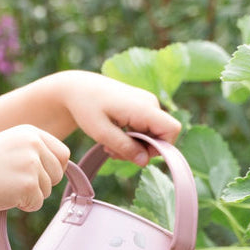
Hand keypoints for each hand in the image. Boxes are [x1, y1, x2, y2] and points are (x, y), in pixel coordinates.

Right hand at [0, 125, 69, 213]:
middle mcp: (34, 144)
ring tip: (7, 186)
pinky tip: (5, 195)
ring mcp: (32, 163)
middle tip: (17, 182)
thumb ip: (32, 151)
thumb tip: (61, 165)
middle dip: (42, 183)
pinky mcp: (29, 183)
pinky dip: (23, 205)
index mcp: (30, 133)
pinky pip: (37, 203)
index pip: (62, 153)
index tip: (37, 175)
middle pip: (58, 173)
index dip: (53, 168)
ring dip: (30, 195)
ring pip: (47, 189)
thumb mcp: (9, 148)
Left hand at [63, 73, 181, 165]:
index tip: (136, 154)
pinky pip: (145, 129)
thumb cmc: (86, 107)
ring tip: (109, 146)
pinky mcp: (141, 107)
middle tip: (114, 153)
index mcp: (144, 107)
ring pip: (151, 135)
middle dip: (140, 150)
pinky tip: (113, 138)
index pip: (171, 130)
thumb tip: (144, 162)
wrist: (78, 87)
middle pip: (160, 136)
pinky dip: (131, 138)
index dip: (161, 147)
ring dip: (132, 146)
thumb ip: (124, 147)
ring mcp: (147, 104)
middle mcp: (150, 103)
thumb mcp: (101, 133)